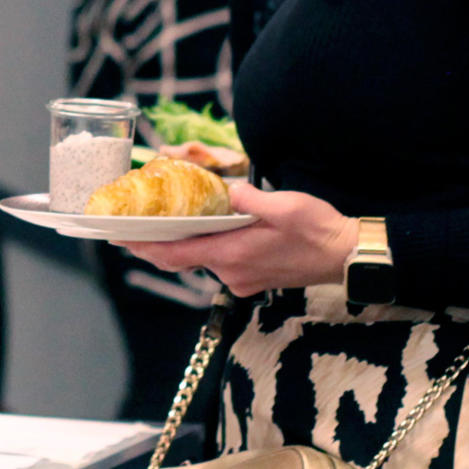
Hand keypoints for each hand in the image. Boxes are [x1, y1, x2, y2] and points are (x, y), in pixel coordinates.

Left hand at [116, 183, 358, 296]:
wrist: (348, 256)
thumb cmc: (317, 230)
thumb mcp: (283, 206)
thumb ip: (250, 198)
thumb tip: (226, 189)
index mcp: (233, 255)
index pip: (176, 255)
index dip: (144, 247)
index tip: (119, 239)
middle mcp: (232, 272)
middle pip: (181, 260)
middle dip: (152, 245)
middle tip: (126, 229)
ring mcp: (243, 278)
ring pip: (200, 261)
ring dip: (179, 245)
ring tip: (158, 223)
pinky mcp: (253, 278)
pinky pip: (218, 263)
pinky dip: (202, 248)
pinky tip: (199, 231)